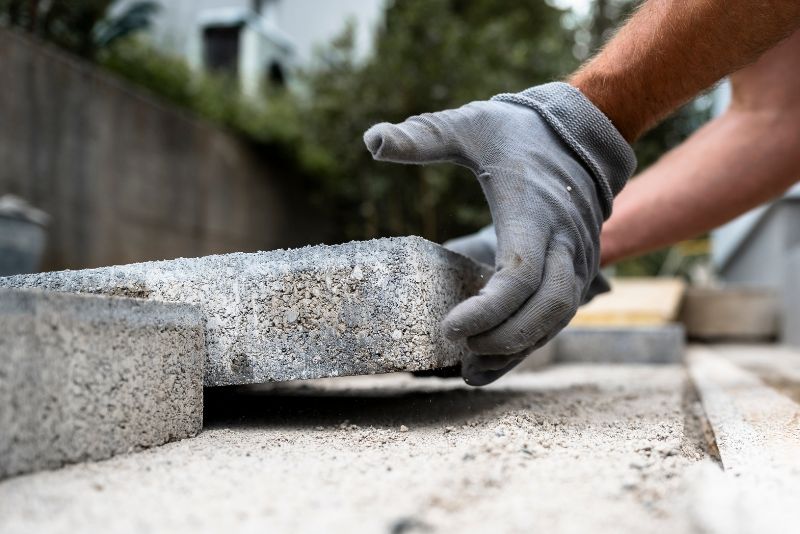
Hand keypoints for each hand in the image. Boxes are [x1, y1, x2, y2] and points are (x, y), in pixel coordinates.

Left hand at [364, 83, 634, 384]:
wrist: (579, 133)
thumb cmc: (518, 132)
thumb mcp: (470, 126)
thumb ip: (424, 136)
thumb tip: (369, 141)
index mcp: (535, 212)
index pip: (519, 276)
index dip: (486, 310)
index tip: (447, 327)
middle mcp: (564, 242)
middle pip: (547, 309)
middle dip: (504, 339)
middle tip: (458, 349)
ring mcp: (577, 258)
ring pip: (557, 319)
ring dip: (517, 349)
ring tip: (471, 370)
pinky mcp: (576, 268)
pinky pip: (558, 315)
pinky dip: (529, 341)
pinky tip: (493, 360)